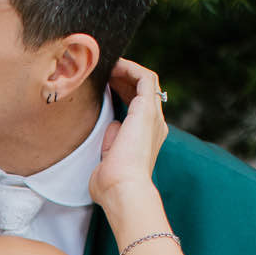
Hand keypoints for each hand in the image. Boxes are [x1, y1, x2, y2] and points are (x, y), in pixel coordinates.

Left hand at [89, 58, 168, 208]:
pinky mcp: (147, 110)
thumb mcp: (107, 162)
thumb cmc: (111, 185)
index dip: (121, 94)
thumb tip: (112, 126)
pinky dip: (130, 68)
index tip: (102, 88)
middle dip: (122, 80)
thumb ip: (109, 145)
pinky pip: (145, 78)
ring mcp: (153, 117)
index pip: (137, 109)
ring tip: (107, 65)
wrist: (122, 189)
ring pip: (146, 82)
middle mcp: (154, 126)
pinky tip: (114, 65)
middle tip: (102, 74)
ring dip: (127, 71)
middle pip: (142, 93)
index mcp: (145, 139)